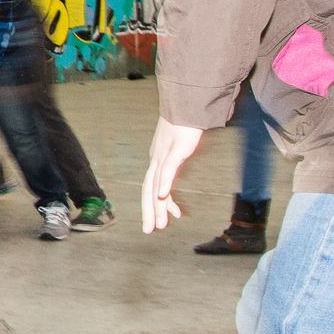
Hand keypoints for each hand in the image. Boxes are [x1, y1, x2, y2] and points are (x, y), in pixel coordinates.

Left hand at [140, 117, 204, 233]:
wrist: (186, 104)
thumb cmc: (184, 125)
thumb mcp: (179, 148)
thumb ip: (175, 163)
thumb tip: (175, 176)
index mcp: (156, 159)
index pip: (151, 187)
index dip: (154, 206)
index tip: (162, 221)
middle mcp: (156, 158)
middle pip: (148, 189)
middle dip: (149, 212)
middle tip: (149, 230)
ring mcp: (163, 154)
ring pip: (156, 184)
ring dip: (156, 206)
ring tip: (158, 224)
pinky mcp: (174, 148)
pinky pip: (167, 169)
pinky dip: (164, 183)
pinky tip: (163, 196)